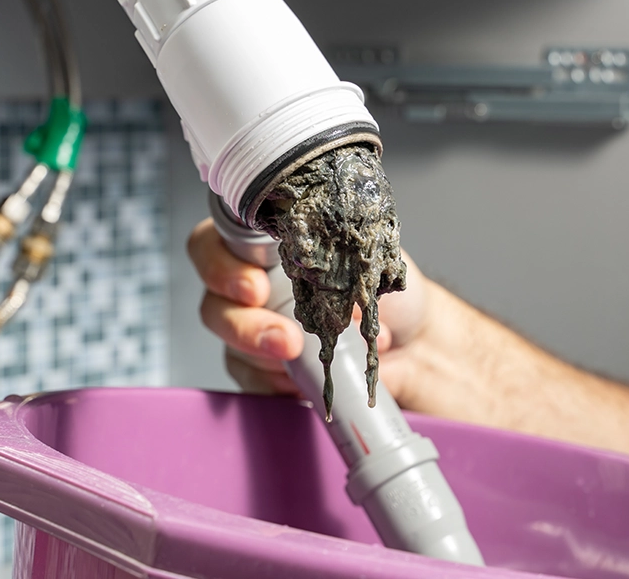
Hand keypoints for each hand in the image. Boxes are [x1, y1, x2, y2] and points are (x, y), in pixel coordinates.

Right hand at [186, 218, 429, 400]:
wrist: (416, 341)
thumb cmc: (384, 290)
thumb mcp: (363, 255)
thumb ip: (330, 253)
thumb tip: (318, 270)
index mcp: (266, 246)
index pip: (213, 244)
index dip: (219, 264)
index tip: (254, 286)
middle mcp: (253, 288)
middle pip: (214, 304)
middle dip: (244, 324)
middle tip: (283, 337)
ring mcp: (257, 331)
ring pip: (230, 346)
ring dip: (264, 355)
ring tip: (301, 357)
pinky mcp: (268, 371)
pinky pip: (253, 383)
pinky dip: (278, 384)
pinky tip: (304, 380)